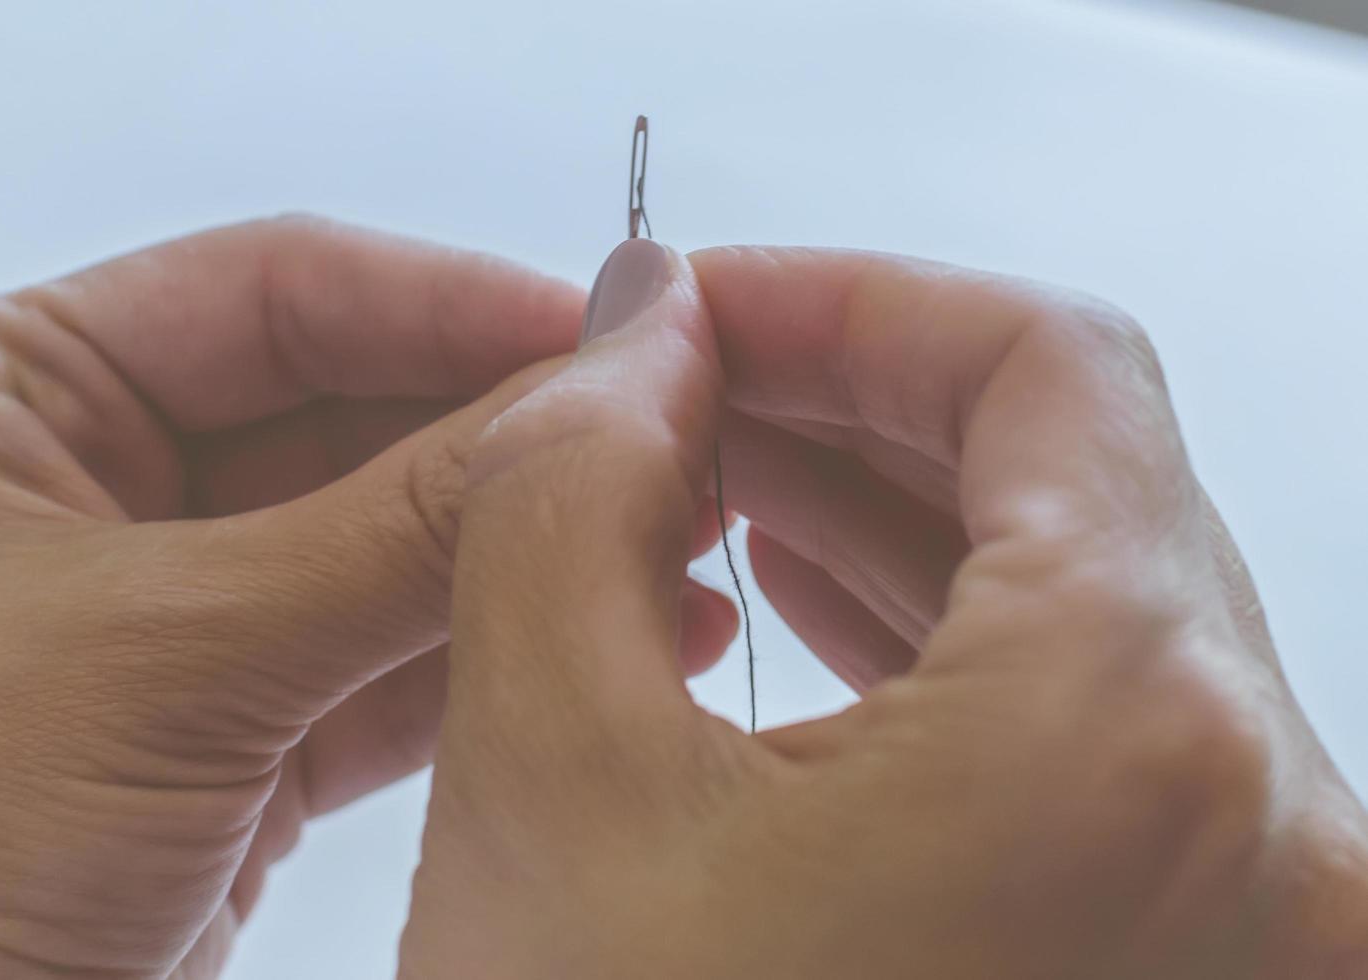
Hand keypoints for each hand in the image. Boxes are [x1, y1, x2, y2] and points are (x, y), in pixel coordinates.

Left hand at [0, 218, 735, 977]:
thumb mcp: (162, 652)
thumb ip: (388, 530)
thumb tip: (574, 410)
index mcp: (22, 399)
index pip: (277, 295)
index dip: (450, 302)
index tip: (600, 329)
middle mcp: (99, 494)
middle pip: (354, 418)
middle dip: (509, 439)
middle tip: (664, 443)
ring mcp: (179, 625)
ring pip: (388, 551)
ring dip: (524, 552)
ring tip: (672, 547)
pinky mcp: (236, 748)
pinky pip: (388, 672)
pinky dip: (495, 659)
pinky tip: (608, 639)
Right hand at [398, 240, 1367, 977]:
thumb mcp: (545, 774)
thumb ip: (563, 492)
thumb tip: (634, 348)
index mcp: (1135, 745)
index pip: (1043, 367)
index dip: (855, 298)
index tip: (723, 308)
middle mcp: (1265, 833)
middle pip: (1073, 476)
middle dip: (857, 399)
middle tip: (699, 382)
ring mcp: (1249, 912)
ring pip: (1079, 599)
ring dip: (893, 513)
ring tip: (722, 478)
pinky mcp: (1184, 956)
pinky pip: (1082, 725)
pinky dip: (942, 639)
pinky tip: (804, 609)